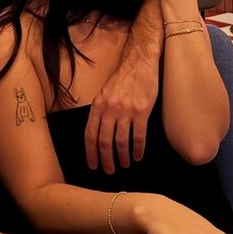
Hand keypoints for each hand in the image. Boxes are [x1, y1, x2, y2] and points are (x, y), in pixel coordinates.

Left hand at [85, 55, 158, 173]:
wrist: (139, 63)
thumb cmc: (122, 78)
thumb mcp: (105, 93)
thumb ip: (101, 111)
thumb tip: (98, 134)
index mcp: (98, 105)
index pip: (90, 134)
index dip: (91, 152)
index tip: (93, 164)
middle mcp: (110, 109)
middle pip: (104, 141)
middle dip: (106, 159)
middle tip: (109, 170)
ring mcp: (126, 110)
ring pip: (121, 141)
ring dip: (122, 157)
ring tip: (124, 164)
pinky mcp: (142, 111)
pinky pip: (138, 136)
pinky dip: (138, 149)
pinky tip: (138, 156)